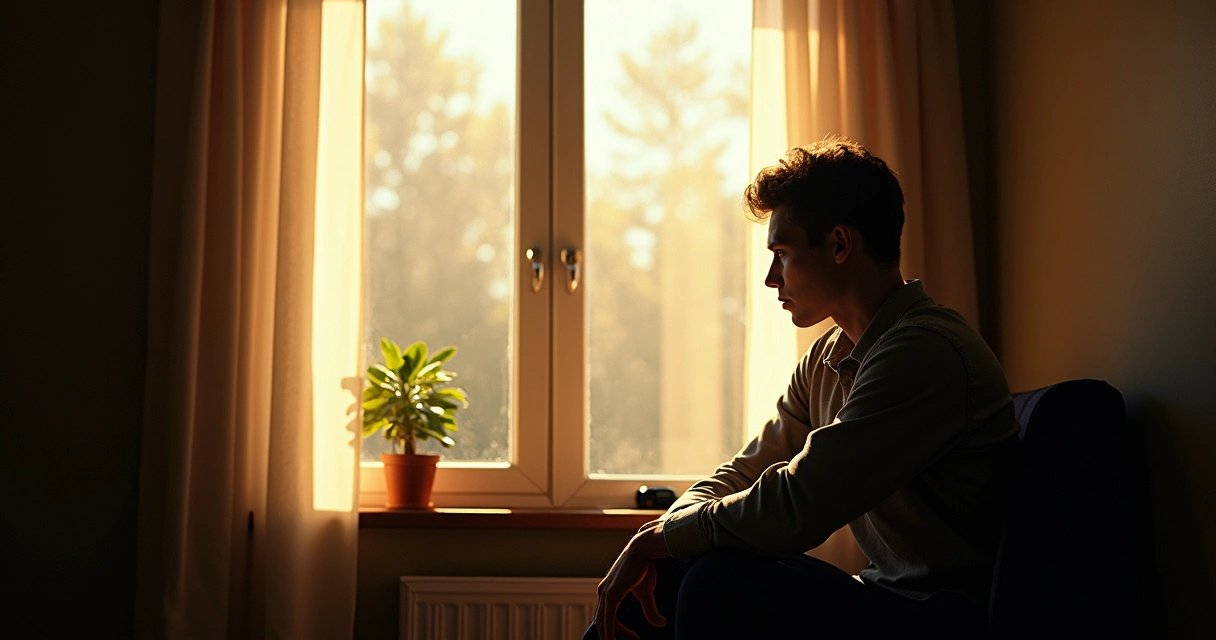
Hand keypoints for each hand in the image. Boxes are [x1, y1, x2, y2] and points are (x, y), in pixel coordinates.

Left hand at [594, 522, 671, 639]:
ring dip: (609, 638)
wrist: (644, 550)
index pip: (607, 617)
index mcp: (607, 591)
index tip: (635, 638)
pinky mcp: (611, 593)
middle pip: (601, 622)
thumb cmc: (644, 568)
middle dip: (609, 637)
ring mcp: (605, 592)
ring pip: (602, 623)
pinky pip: (607, 617)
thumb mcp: (646, 593)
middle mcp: (603, 592)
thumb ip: (650, 610)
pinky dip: (610, 631)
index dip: (618, 631)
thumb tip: (661, 624)